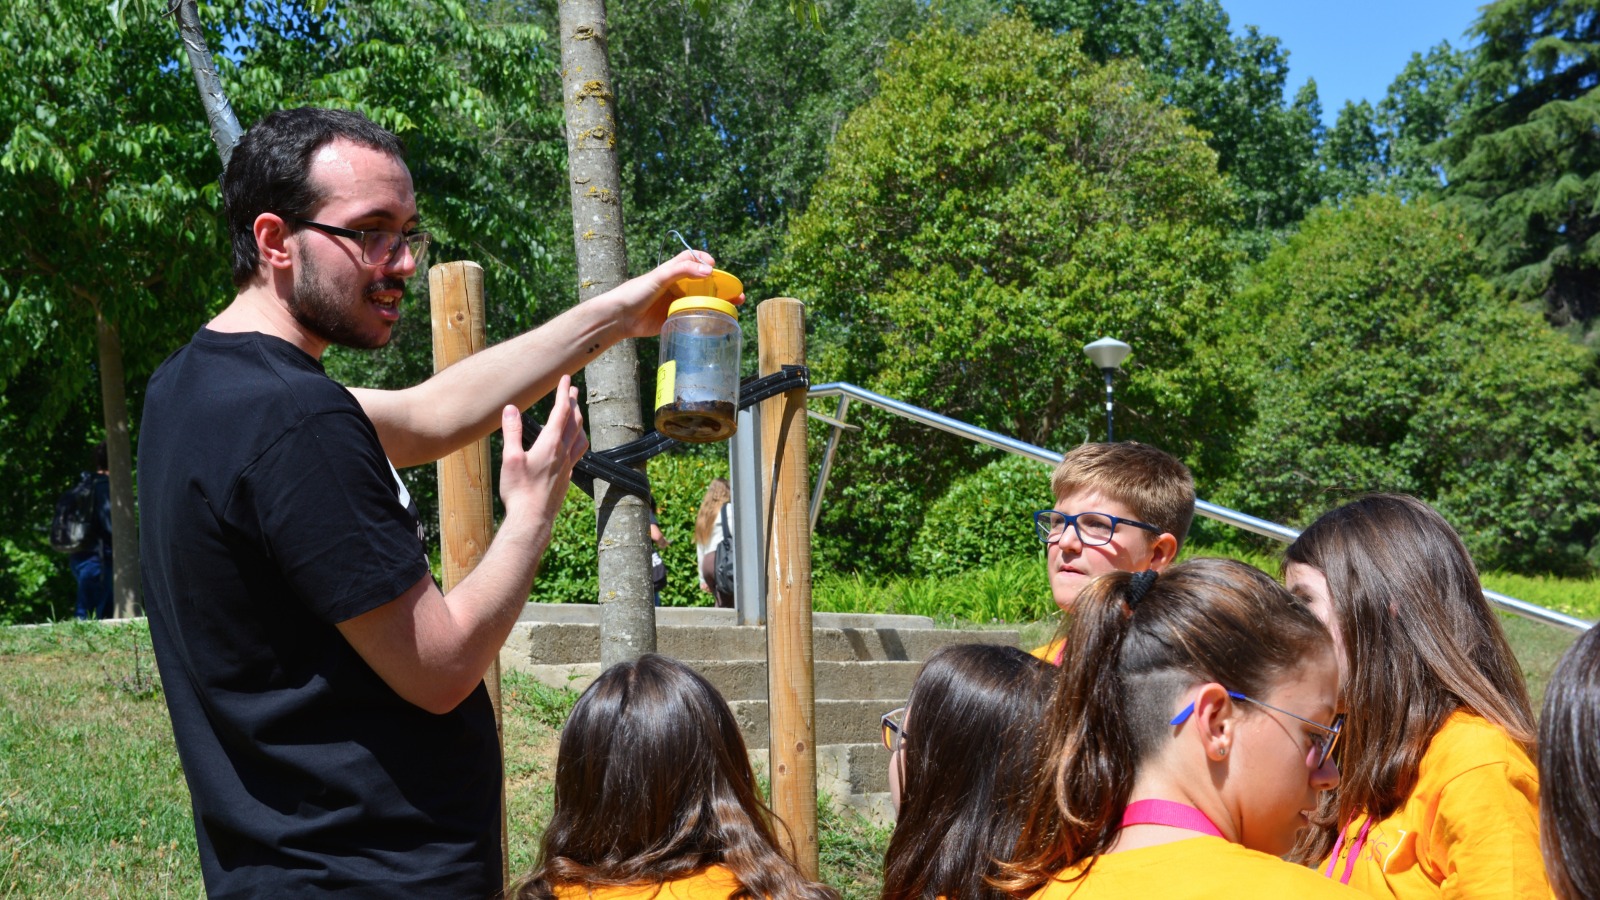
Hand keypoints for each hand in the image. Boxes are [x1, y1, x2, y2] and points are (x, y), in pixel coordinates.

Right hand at [497, 375, 587, 526]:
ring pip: (580, 437)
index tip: (567, 379)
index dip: (564, 393)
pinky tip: (572, 446)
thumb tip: (511, 408)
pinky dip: (577, 441)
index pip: (560, 412)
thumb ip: (512, 432)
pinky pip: (577, 453)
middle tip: (574, 390)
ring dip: (579, 422)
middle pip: (573, 422)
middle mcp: (563, 452)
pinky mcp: (567, 478)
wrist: (533, 519)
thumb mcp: (510, 458)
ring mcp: (567, 466)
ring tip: (577, 414)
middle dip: (573, 403)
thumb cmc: (519, 490)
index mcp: (550, 443)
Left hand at [598, 248, 745, 339]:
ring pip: (702, 300)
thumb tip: (709, 270)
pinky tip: (717, 320)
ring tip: (734, 307)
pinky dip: (706, 317)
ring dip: (718, 302)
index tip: (715, 267)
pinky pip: (694, 317)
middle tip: (736, 292)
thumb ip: (682, 271)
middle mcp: (676, 286)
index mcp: (672, 272)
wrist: (619, 317)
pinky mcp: (674, 319)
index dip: (704, 260)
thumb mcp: (659, 276)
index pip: (692, 260)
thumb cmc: (635, 292)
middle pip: (703, 282)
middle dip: (721, 285)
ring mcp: (676, 303)